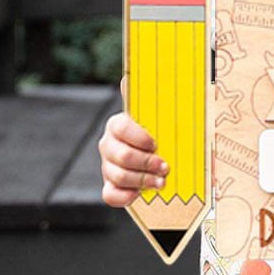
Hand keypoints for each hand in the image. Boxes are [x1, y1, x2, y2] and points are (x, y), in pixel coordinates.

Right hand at [98, 78, 168, 206]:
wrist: (161, 152)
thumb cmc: (161, 130)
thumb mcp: (160, 114)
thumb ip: (150, 98)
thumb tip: (130, 77)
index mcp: (119, 124)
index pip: (121, 127)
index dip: (138, 137)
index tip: (156, 143)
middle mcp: (109, 144)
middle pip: (119, 155)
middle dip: (144, 162)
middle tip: (165, 166)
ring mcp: (108, 166)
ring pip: (116, 175)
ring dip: (141, 180)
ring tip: (161, 182)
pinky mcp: (111, 186)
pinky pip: (109, 195)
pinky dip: (124, 197)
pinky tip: (139, 195)